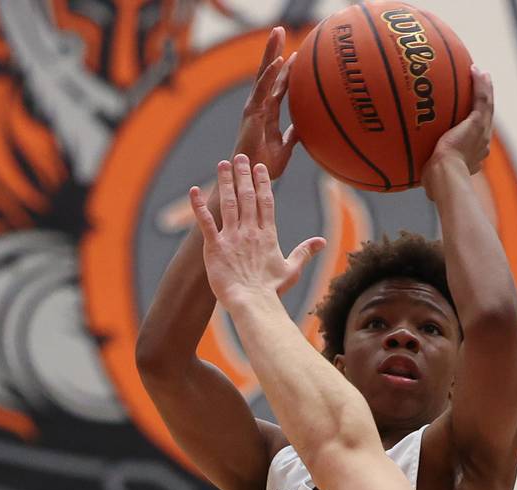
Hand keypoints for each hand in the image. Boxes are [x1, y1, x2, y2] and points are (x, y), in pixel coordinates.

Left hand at [190, 156, 325, 309]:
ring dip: (225, 182)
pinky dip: (199, 206)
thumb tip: (322, 241)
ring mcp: (232, 238)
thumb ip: (305, 252)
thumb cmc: (271, 291)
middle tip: (239, 157)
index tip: (258, 167)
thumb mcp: (291, 269)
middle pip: (247, 197)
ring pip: (228, 203)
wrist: (253, 304)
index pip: (266, 202)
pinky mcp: (215, 247)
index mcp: (268, 235)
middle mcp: (250, 232)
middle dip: (243, 175)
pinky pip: (205, 222)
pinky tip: (193, 191)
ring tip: (223, 164)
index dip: (262, 182)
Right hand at [234, 26, 298, 180]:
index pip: (279, 87)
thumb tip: (303, 129)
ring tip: (277, 32)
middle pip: (268, 73)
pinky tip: (278, 60)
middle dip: (274, 51)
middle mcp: (260, 106)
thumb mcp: (285, 149)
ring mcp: (255, 107)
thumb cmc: (264, 168)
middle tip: (279, 30)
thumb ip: (293, 136)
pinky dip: (270, 74)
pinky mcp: (252, 113)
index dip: (287, 71)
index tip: (298, 55)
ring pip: (264, 74)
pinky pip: (262, 90)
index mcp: (268, 113)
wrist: (252, 178)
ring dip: (271, 53)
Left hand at [421, 67, 492, 195]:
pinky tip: (475, 70)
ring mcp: (482, 133)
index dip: (475, 129)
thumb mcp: (430, 178)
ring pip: (487, 107)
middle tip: (480, 91)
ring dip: (485, 89)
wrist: (445, 176)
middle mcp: (481, 145)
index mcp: (473, 158)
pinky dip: (480, 84)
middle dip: (483, 107)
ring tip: (482, 74)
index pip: (476, 140)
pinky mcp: (478, 122)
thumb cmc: (435, 182)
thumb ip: (425, 173)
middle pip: (485, 121)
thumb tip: (410, 177)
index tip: (469, 122)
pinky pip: (482, 99)